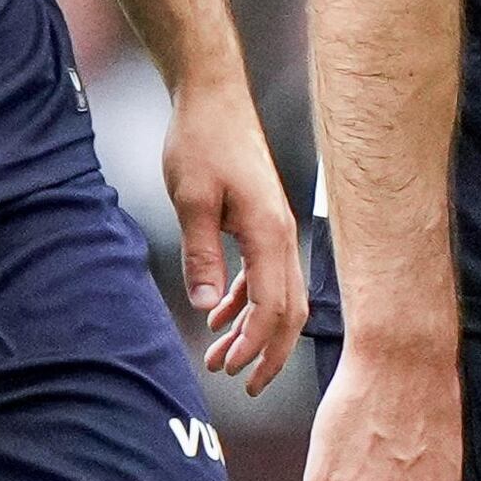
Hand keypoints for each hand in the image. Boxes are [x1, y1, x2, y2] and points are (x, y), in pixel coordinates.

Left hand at [161, 77, 305, 392]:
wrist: (213, 96)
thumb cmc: (203, 140)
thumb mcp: (192, 199)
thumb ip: (200, 254)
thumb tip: (207, 308)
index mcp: (269, 233)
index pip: (273, 306)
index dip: (256, 345)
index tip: (232, 370)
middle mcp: (281, 235)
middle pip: (288, 310)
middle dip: (268, 352)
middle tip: (242, 384)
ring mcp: (275, 229)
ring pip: (277, 295)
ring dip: (254, 330)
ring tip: (223, 359)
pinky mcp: (262, 221)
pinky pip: (263, 274)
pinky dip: (245, 301)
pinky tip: (220, 316)